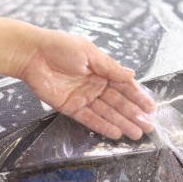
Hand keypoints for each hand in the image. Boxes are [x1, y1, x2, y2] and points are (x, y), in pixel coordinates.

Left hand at [18, 29, 155, 139]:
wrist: (32, 54)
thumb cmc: (61, 47)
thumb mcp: (90, 54)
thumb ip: (111, 68)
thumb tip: (132, 75)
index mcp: (103, 70)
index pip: (125, 86)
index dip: (138, 97)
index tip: (151, 108)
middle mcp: (96, 85)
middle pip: (118, 102)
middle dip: (133, 114)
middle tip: (148, 126)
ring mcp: (84, 97)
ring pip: (107, 113)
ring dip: (122, 123)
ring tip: (136, 134)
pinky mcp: (71, 107)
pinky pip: (89, 118)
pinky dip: (102, 126)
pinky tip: (116, 133)